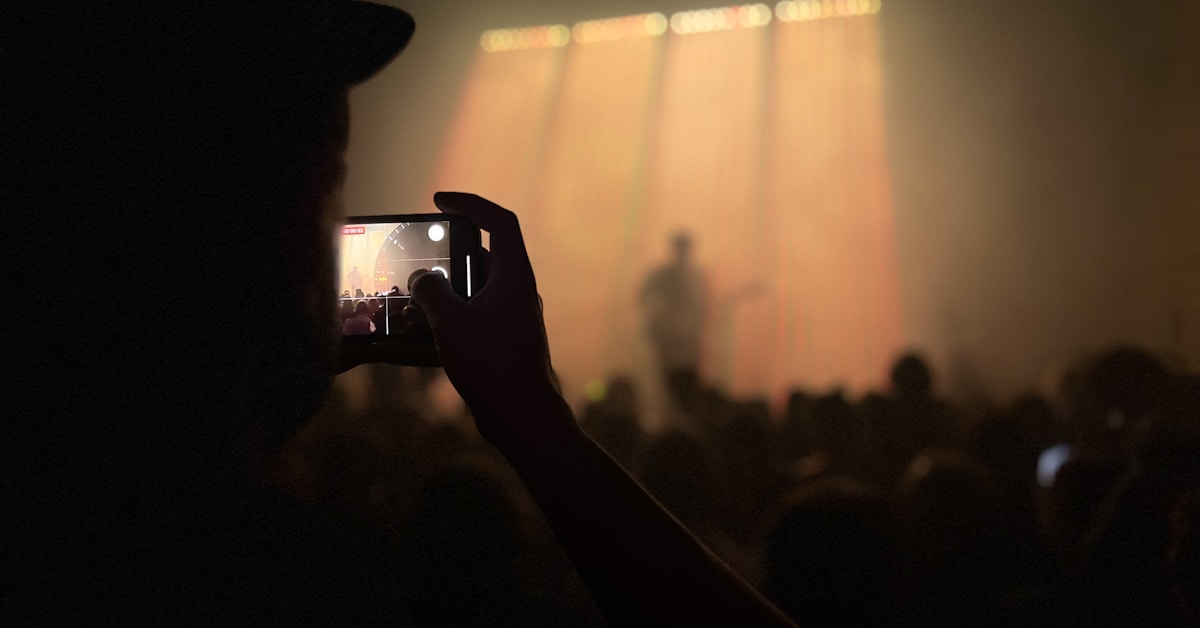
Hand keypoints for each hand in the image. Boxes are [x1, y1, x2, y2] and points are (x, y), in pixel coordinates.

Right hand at [409, 192, 571, 447]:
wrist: (523, 416)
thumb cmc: (493, 363)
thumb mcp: (452, 321)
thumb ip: (431, 292)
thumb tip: (421, 279)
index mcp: (513, 275)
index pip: (498, 222)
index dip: (470, 204)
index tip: (439, 200)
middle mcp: (516, 291)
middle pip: (481, 257)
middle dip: (447, 255)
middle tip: (417, 257)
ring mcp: (511, 318)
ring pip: (474, 291)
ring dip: (444, 291)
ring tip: (409, 297)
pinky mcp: (503, 342)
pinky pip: (473, 318)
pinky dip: (449, 318)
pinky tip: (419, 334)